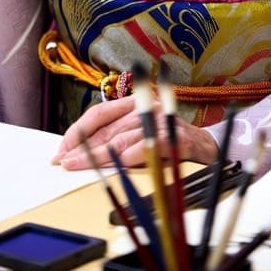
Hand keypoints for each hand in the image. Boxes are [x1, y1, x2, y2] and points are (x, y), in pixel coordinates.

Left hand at [53, 95, 218, 169]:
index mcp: (135, 105)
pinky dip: (138, 154)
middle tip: (65, 163)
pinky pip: (155, 145)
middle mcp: (147, 109)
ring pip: (126, 138)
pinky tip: (122, 163)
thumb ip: (114, 140)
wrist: (209, 149)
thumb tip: (77, 153)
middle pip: (109, 129)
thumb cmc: (168, 143)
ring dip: (102, 154)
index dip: (78, 131)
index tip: (61, 151)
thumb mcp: (138, 136)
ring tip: (82, 166)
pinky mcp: (181, 139)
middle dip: (83, 148)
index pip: (100, 114)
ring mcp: (164, 122)